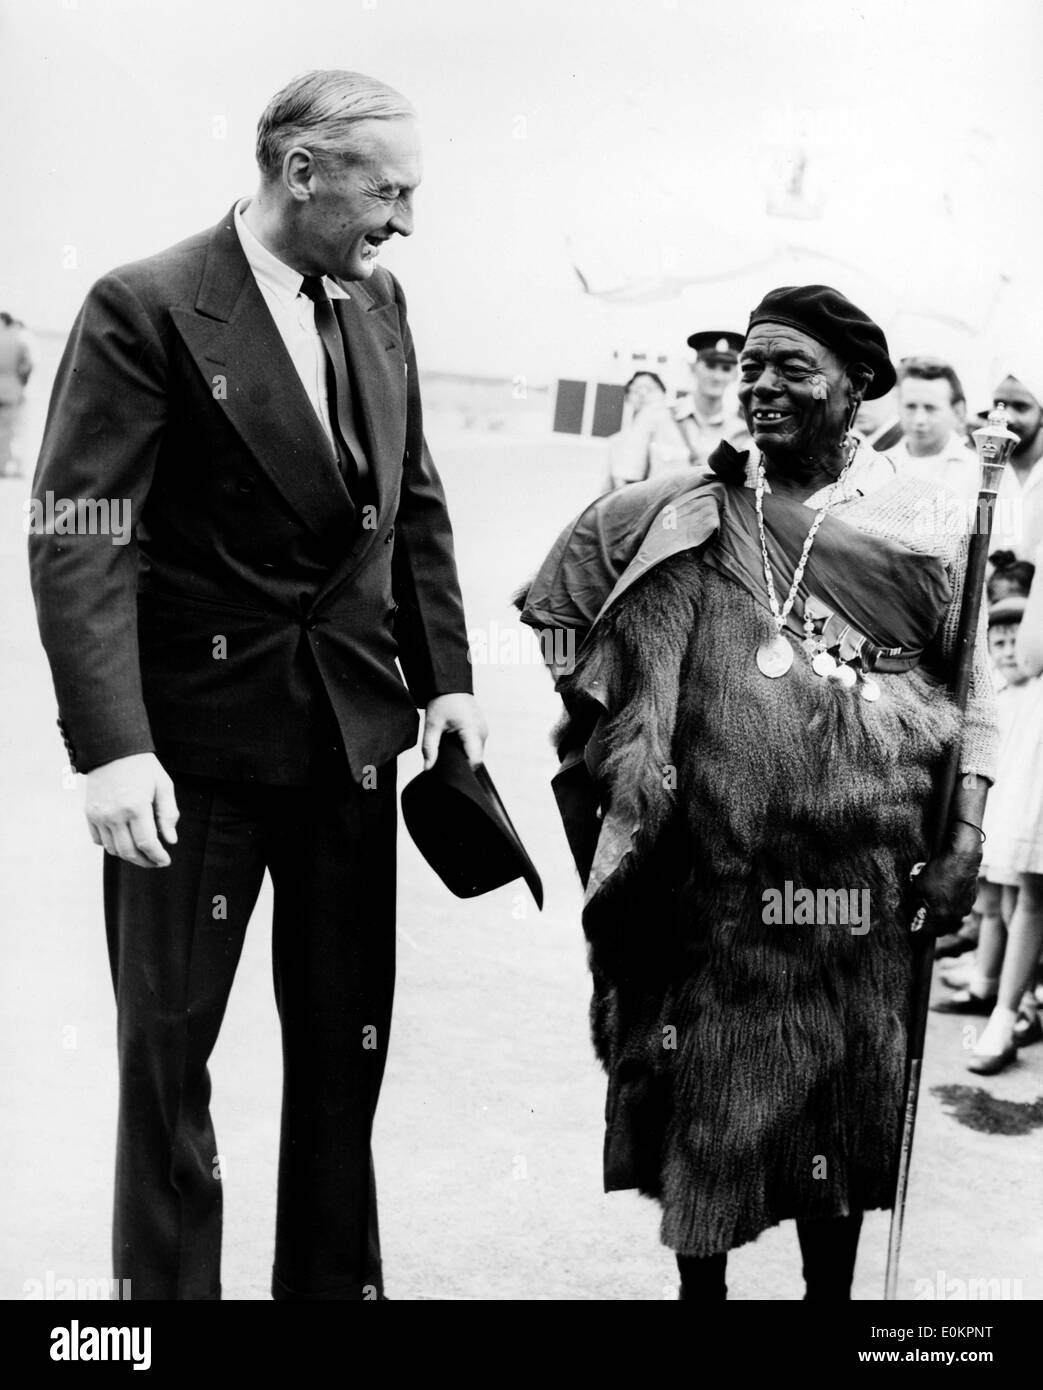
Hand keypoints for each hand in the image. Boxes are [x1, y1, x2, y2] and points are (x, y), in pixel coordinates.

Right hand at [84, 752, 178, 867]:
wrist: (112, 750)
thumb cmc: (142, 767)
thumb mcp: (163, 785)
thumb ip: (168, 814)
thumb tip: (171, 841)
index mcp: (136, 806)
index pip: (147, 843)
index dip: (157, 857)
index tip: (165, 861)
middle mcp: (115, 814)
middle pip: (129, 852)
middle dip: (145, 861)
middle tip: (156, 861)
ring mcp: (99, 815)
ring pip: (113, 849)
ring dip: (129, 856)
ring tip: (142, 852)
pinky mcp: (89, 814)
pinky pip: (99, 840)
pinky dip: (112, 846)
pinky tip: (124, 840)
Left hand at [421, 693, 487, 769]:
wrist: (450, 685)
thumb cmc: (442, 701)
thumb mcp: (432, 725)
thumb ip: (429, 748)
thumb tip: (428, 767)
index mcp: (473, 731)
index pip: (475, 761)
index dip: (462, 768)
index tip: (448, 767)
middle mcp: (482, 732)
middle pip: (476, 758)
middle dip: (461, 760)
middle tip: (445, 755)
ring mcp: (484, 730)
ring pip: (476, 752)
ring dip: (464, 753)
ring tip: (449, 744)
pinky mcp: (482, 728)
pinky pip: (476, 744)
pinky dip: (466, 746)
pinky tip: (454, 740)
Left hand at [909, 840, 981, 935]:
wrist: (962, 858)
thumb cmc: (939, 872)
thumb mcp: (918, 887)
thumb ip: (915, 903)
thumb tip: (913, 912)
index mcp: (941, 915)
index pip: (926, 933)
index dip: (917, 931)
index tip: (912, 928)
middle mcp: (955, 916)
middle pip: (940, 930)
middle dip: (930, 927)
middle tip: (921, 919)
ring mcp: (965, 909)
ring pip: (951, 920)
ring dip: (942, 917)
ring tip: (934, 905)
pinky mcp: (971, 900)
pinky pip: (959, 909)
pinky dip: (952, 907)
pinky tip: (946, 895)